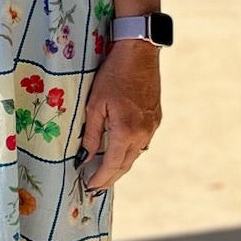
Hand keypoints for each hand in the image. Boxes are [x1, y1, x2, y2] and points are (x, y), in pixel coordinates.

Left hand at [76, 41, 160, 189]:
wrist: (140, 53)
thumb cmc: (113, 75)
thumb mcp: (95, 104)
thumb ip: (91, 134)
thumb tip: (84, 157)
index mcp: (126, 132)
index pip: (112, 165)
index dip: (100, 178)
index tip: (89, 187)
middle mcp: (143, 134)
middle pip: (125, 165)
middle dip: (110, 178)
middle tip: (95, 187)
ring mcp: (152, 127)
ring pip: (135, 155)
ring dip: (120, 166)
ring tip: (105, 173)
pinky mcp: (156, 119)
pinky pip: (142, 142)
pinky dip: (129, 151)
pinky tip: (119, 151)